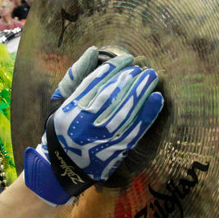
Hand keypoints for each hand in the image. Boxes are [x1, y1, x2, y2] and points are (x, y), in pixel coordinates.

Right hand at [24, 53, 163, 204]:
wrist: (63, 166)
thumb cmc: (62, 128)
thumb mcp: (61, 100)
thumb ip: (75, 75)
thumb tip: (93, 51)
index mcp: (71, 109)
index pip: (95, 83)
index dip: (113, 69)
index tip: (127, 59)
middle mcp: (85, 123)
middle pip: (111, 96)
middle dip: (130, 79)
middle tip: (143, 68)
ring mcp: (101, 138)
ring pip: (125, 111)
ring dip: (141, 92)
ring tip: (152, 77)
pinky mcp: (116, 150)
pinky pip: (135, 129)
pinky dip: (148, 113)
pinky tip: (157, 98)